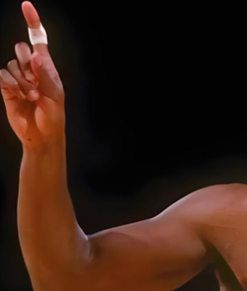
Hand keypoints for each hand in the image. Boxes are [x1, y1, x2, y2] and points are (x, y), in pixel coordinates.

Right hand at [0, 1, 64, 147]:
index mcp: (46, 67)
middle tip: (34, 80)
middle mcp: (31, 69)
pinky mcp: (6, 87)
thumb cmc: (53, 117)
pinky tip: (20, 95)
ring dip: (22, 80)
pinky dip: (11, 84)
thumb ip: (45, 75)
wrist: (41, 135)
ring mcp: (18, 78)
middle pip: (21, 48)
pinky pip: (2, 75)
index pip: (39, 40)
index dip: (32, 22)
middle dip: (26, 61)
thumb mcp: (54, 96)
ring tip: (32, 96)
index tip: (26, 5)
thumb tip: (36, 55)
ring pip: (12, 64)